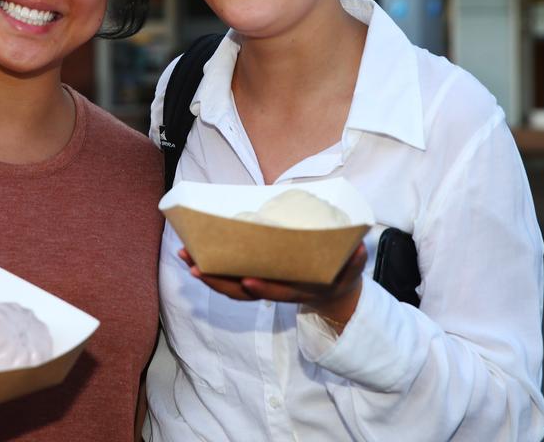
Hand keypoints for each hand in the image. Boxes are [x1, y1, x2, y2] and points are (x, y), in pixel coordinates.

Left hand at [179, 242, 366, 329]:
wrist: (332, 290)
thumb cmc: (339, 271)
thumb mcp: (351, 268)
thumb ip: (354, 259)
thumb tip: (357, 249)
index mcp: (300, 290)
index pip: (278, 292)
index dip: (263, 289)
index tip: (248, 281)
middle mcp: (278, 291)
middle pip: (244, 293)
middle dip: (219, 282)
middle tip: (197, 266)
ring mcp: (264, 287)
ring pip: (231, 289)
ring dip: (208, 275)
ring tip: (186, 257)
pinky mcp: (254, 280)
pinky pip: (230, 281)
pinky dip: (212, 270)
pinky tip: (194, 255)